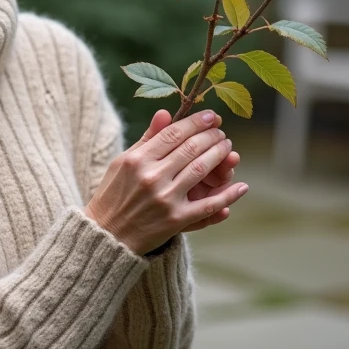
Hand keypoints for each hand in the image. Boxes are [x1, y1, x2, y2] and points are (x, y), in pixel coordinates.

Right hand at [83, 108, 248, 254]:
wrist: (107, 236)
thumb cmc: (113, 195)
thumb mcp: (123, 162)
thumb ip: (146, 138)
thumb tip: (165, 112)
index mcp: (137, 159)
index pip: (173, 133)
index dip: (196, 122)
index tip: (210, 116)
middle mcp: (152, 177)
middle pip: (191, 148)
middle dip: (211, 136)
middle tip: (221, 132)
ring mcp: (165, 199)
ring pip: (201, 170)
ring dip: (220, 156)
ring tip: (227, 148)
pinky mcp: (176, 220)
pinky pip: (208, 205)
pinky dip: (228, 195)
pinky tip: (241, 186)